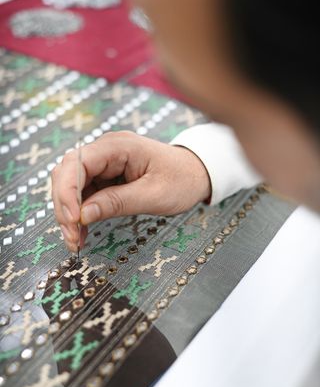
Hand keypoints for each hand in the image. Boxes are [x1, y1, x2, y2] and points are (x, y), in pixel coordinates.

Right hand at [51, 131, 210, 251]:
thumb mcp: (153, 195)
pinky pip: (84, 194)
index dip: (67, 191)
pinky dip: (80, 214)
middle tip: (72, 236)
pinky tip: (82, 233)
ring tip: (75, 240)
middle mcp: (105, 150)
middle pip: (67, 174)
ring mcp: (104, 163)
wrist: (197, 173)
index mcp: (118, 146)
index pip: (78, 163)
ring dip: (69, 213)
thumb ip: (117, 203)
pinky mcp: (105, 176)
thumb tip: (82, 215)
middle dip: (64, 206)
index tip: (72, 220)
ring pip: (71, 186)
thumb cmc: (181, 180)